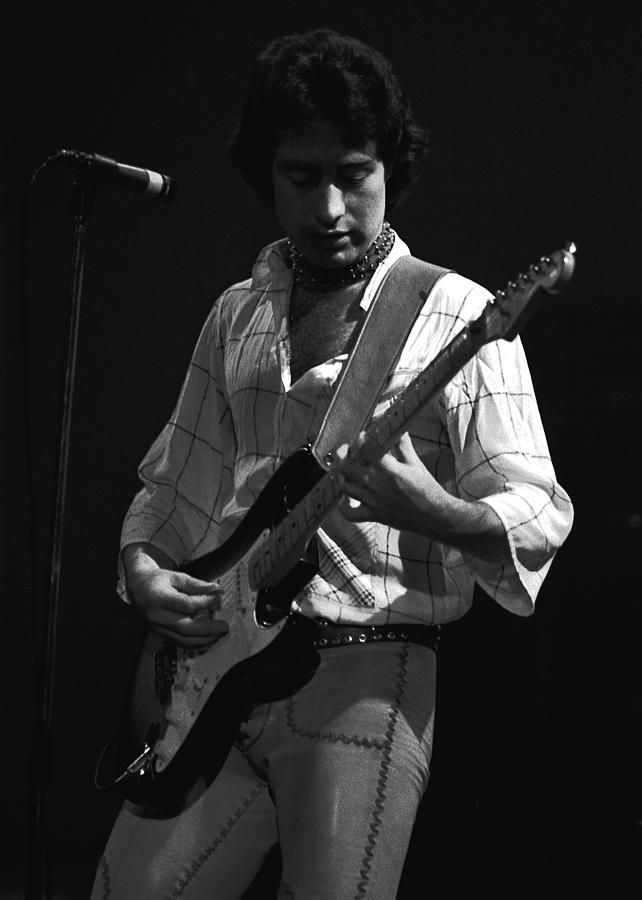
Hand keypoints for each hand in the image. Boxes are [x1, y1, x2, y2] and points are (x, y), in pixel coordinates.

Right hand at [123, 544, 228, 647]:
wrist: (137, 588)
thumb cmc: (158, 580)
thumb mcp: (176, 576)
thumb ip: (196, 584)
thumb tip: (216, 589)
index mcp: (159, 597)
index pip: (185, 604)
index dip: (204, 602)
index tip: (217, 598)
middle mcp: (156, 615)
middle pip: (185, 627)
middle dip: (208, 629)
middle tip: (224, 627)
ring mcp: (157, 627)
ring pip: (182, 639)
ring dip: (203, 640)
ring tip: (218, 635)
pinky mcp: (159, 633)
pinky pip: (178, 643)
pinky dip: (194, 644)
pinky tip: (207, 640)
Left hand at [335, 431, 454, 535]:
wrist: (434, 515)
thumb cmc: (427, 489)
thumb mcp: (415, 463)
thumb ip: (402, 445)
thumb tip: (397, 429)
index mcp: (388, 469)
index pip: (364, 447)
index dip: (361, 439)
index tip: (362, 437)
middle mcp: (376, 484)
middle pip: (346, 466)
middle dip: (343, 455)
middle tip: (346, 450)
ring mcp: (373, 501)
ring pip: (344, 486)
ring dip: (341, 476)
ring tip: (346, 470)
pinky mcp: (373, 515)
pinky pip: (349, 514)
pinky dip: (343, 507)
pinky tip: (346, 498)